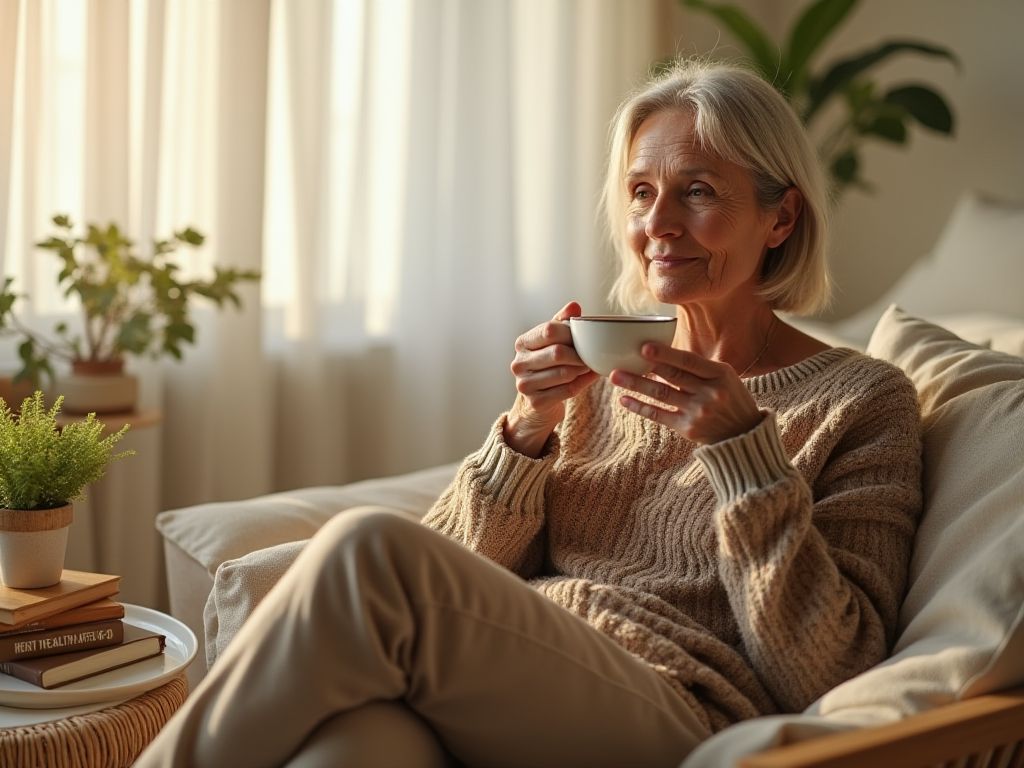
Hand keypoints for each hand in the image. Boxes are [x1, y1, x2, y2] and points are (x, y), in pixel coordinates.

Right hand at [505, 301, 598, 456]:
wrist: (537, 403)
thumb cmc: (548, 365)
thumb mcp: (552, 342)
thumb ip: (562, 323)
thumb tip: (574, 305)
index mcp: (522, 343)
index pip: (549, 330)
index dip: (571, 332)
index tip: (583, 336)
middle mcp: (518, 364)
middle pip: (558, 352)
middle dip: (579, 353)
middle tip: (592, 354)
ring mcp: (525, 385)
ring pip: (565, 372)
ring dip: (583, 368)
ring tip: (590, 365)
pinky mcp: (536, 402)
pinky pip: (568, 390)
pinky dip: (584, 383)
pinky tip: (590, 377)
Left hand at [610, 343, 761, 444]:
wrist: (744, 434)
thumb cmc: (730, 398)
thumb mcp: (725, 377)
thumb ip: (699, 367)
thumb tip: (662, 352)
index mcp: (721, 374)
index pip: (688, 361)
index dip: (665, 354)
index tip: (644, 346)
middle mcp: (710, 393)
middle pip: (672, 377)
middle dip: (644, 368)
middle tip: (621, 360)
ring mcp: (698, 412)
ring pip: (661, 395)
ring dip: (636, 385)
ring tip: (616, 377)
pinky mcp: (688, 428)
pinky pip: (659, 415)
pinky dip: (640, 407)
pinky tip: (624, 400)